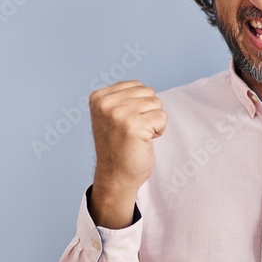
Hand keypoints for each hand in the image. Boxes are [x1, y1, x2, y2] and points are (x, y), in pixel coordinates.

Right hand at [88, 81, 167, 227]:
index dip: (139, 105)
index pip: (136, 85)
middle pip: (148, 92)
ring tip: (138, 136)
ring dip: (153, 121)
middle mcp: (106, 103)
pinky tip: (144, 141)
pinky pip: (162, 117)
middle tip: (133, 131)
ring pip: (157, 103)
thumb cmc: (118, 146)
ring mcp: (119, 114)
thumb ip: (122, 98)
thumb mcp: (111, 116)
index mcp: (98, 97)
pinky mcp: (134, 125)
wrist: (116, 177)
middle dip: (148, 112)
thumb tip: (142, 87)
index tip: (125, 124)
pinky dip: (158, 131)